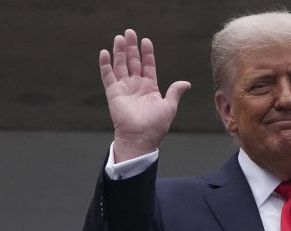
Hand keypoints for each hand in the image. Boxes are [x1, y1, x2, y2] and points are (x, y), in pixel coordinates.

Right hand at [100, 28, 191, 160]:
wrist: (140, 138)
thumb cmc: (155, 126)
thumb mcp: (169, 106)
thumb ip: (175, 92)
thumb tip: (186, 84)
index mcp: (149, 88)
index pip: (148, 65)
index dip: (147, 53)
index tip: (146, 41)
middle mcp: (136, 86)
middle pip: (132, 61)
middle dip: (131, 47)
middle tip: (129, 32)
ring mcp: (124, 88)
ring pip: (120, 65)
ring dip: (119, 51)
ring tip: (119, 37)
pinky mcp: (113, 93)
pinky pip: (107, 76)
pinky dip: (105, 64)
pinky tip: (104, 52)